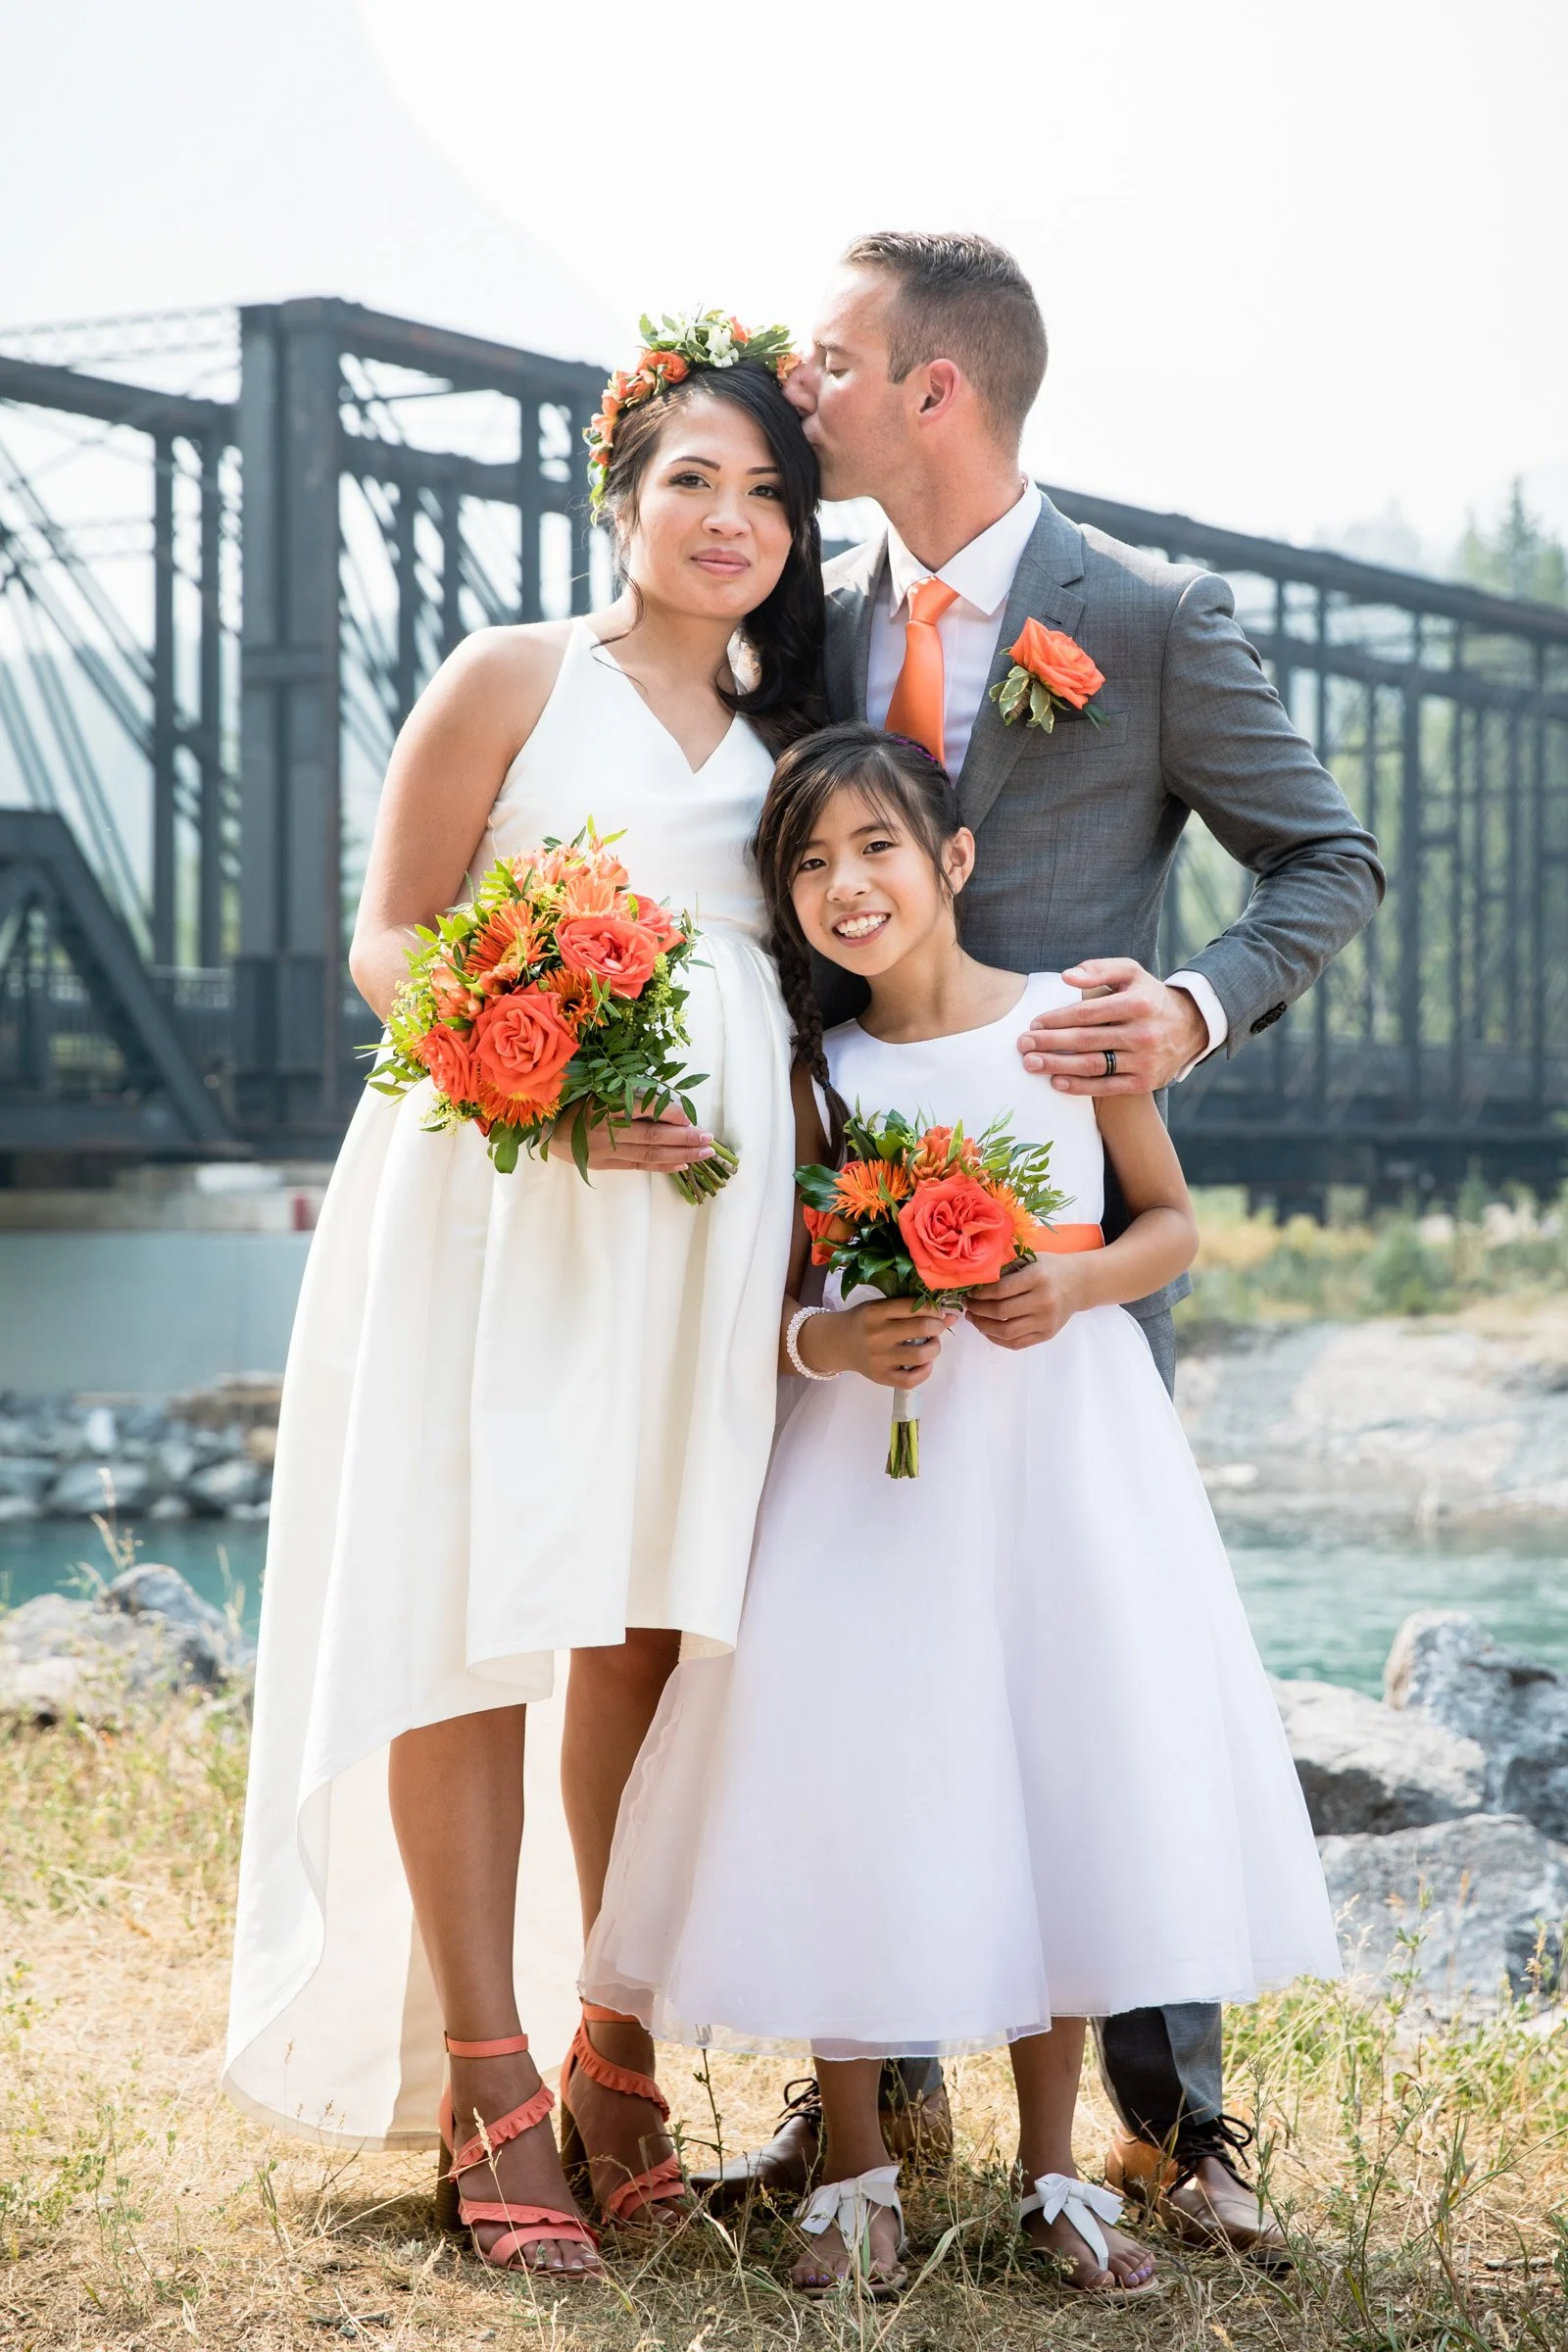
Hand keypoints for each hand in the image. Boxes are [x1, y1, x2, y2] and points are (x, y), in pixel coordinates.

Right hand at [570, 1102, 714, 1173]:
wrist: (545, 1129)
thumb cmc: (574, 1102)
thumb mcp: (597, 1090)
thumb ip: (627, 1095)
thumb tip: (667, 1102)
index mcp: (604, 1104)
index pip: (644, 1109)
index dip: (670, 1113)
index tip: (689, 1117)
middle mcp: (607, 1129)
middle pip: (653, 1136)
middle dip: (684, 1138)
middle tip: (708, 1138)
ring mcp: (607, 1150)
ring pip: (650, 1154)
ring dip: (680, 1154)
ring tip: (704, 1153)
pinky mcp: (607, 1164)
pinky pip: (640, 1166)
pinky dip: (662, 1165)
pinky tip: (682, 1164)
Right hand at [798, 1296, 956, 1388]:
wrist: (836, 1342)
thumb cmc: (863, 1320)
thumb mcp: (879, 1306)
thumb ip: (909, 1307)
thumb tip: (949, 1315)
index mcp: (875, 1312)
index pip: (914, 1307)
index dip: (934, 1309)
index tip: (938, 1312)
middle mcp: (876, 1335)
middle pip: (921, 1328)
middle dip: (938, 1326)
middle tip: (937, 1327)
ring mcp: (878, 1359)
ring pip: (920, 1355)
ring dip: (934, 1347)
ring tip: (931, 1344)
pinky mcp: (880, 1377)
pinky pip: (911, 1379)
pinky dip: (925, 1371)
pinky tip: (924, 1363)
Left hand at [965, 1255, 1084, 1348]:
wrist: (1079, 1283)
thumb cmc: (1049, 1268)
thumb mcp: (1030, 1259)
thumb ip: (1006, 1267)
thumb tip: (974, 1278)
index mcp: (1038, 1278)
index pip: (1000, 1291)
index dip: (979, 1294)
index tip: (969, 1292)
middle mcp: (1043, 1301)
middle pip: (1000, 1312)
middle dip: (977, 1309)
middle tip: (967, 1305)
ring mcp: (1046, 1321)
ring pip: (1005, 1331)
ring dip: (983, 1326)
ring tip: (973, 1317)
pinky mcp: (1047, 1334)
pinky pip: (1016, 1343)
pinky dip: (996, 1338)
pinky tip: (987, 1329)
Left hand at [1017, 960, 1208, 1092]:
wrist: (1189, 1027)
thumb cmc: (1147, 997)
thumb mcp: (1130, 973)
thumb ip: (1099, 969)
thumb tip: (1067, 976)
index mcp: (1139, 1003)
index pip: (1088, 1013)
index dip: (1057, 1019)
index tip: (1034, 1023)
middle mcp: (1144, 1033)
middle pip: (1086, 1040)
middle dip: (1049, 1043)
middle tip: (1022, 1045)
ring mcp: (1146, 1060)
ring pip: (1093, 1065)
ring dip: (1057, 1066)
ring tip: (1031, 1064)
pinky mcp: (1145, 1082)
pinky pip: (1106, 1087)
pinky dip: (1079, 1086)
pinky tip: (1056, 1082)